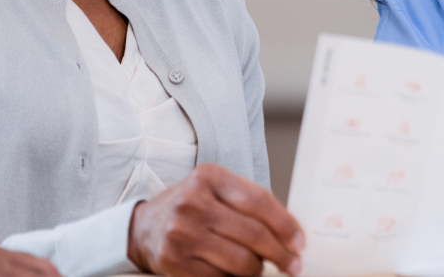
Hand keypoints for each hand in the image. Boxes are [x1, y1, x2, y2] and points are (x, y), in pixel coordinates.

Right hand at [128, 163, 305, 276]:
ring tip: (262, 269)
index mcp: (210, 177)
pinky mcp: (173, 260)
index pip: (260, 201)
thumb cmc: (191, 207)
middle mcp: (194, 202)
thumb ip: (250, 203)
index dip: (286, 225)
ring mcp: (182, 232)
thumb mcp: (217, 190)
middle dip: (280, 254)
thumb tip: (292, 231)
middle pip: (253, 234)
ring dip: (258, 270)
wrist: (143, 227)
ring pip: (240, 260)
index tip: (301, 243)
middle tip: (294, 265)